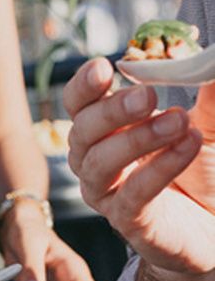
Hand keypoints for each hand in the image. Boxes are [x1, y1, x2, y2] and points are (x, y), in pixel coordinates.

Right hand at [64, 56, 214, 273]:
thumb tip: (210, 60)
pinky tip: (186, 145)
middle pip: (81, 132)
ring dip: (137, 139)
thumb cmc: (203, 170)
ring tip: (178, 122)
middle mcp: (94, 160)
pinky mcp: (127, 220)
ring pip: (100, 163)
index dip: (83, 87)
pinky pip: (133, 193)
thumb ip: (207, 93)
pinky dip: (160, 168)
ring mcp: (108, 192)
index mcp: (104, 131)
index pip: (78, 105)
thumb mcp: (207, 122)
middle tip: (148, 96)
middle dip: (111, 111)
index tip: (104, 68)